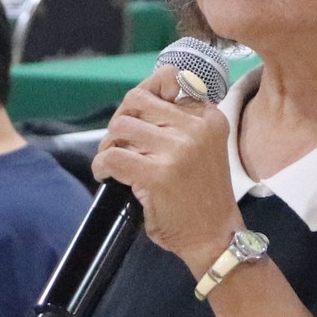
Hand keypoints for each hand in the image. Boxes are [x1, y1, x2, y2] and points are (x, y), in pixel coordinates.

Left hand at [93, 69, 240, 276]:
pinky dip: (101, 166)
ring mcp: (177, 149)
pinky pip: (112, 156)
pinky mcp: (157, 174)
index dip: (143, 98)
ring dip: (110, 143)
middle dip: (122, 119)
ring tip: (115, 161)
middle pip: (136, 100)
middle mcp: (195, 127)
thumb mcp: (202, 146)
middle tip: (121, 143)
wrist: (214, 236)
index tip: (138, 118)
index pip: (166, 79)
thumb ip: (177, 120)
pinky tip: (106, 176)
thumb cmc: (202, 193)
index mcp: (208, 117)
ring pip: (121, 125)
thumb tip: (135, 99)